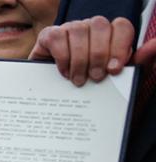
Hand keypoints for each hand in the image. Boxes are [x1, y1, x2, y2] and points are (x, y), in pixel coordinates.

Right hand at [29, 16, 155, 86]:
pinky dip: (62, 56)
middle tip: (96, 78)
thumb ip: (138, 63)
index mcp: (109, 36)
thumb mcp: (117, 80)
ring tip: (78, 80)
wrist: (56, 102)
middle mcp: (90, 29)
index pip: (121, 26)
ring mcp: (69, 30)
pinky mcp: (48, 36)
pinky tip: (64, 72)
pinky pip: (57, 37)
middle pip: (100, 26)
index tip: (114, 70)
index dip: (119, 46)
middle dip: (99, 54)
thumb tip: (154, 47)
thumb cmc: (89, 89)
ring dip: (80, 58)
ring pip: (78, 30)